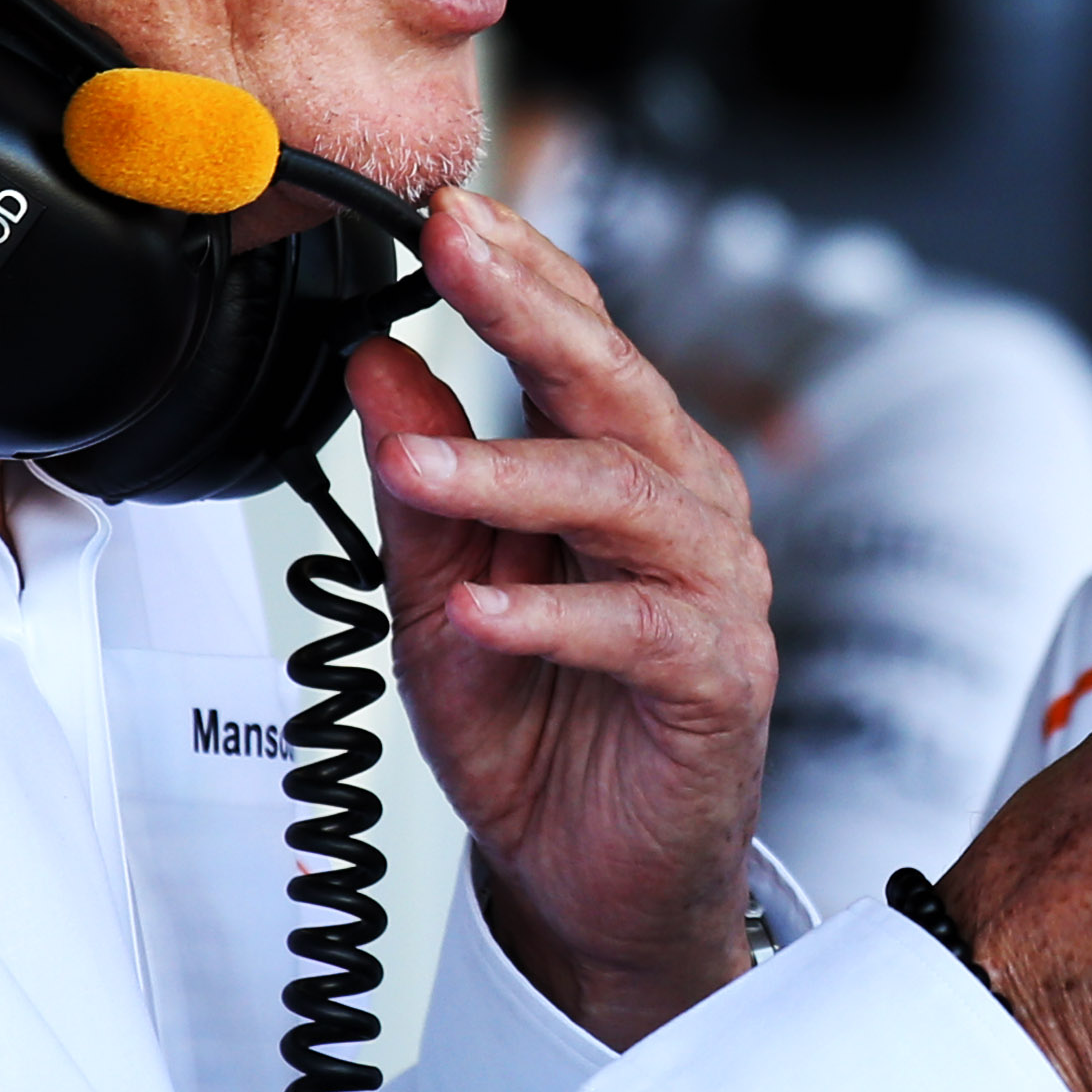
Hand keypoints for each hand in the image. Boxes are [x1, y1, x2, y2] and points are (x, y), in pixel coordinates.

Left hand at [356, 188, 771, 1043]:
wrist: (588, 879)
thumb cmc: (536, 729)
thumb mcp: (436, 595)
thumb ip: (418, 485)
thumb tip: (373, 359)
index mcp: (623, 466)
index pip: (582, 339)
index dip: (517, 271)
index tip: (440, 212)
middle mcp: (683, 507)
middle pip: (616, 384)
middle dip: (530, 311)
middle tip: (452, 252)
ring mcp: (712, 589)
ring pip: (626, 494)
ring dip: (513, 472)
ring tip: (422, 467)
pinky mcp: (718, 676)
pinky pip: (641, 626)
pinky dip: (554, 614)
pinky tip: (481, 610)